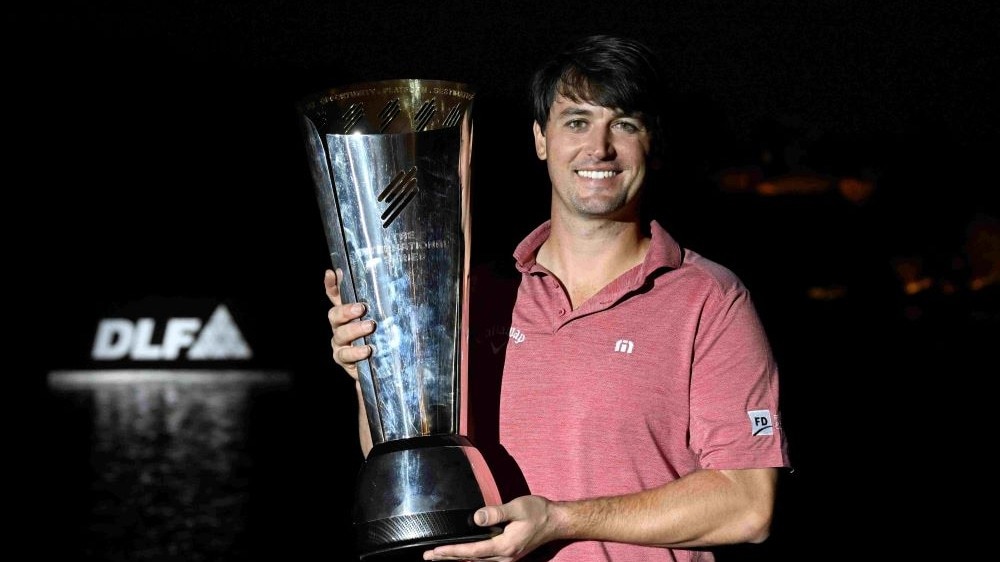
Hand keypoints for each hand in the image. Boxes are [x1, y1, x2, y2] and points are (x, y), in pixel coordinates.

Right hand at [324, 268, 374, 381]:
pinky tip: (367, 350)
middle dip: (346, 310)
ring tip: (370, 327)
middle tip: (362, 308)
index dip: (332, 285)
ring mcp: (340, 344)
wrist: (384, 367)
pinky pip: (345, 355)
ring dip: (354, 329)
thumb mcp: (385, 319)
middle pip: (334, 315)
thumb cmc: (384, 338)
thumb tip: (388, 282)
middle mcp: (340, 327)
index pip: (336, 296)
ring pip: (340, 334)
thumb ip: (383, 304)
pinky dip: (356, 352)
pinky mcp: (344, 360)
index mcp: (348, 314)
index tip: (332, 273)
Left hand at [423, 496, 555, 560]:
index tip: (435, 552)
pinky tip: (461, 555)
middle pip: (471, 560)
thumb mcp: (518, 507)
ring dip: (457, 559)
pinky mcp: (508, 554)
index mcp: (505, 546)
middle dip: (448, 558)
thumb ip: (496, 512)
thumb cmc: (538, 512)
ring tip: (439, 557)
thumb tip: (476, 517)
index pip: (472, 552)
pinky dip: (469, 558)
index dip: (451, 552)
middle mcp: (504, 556)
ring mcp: (506, 558)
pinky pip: (484, 560)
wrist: (556, 522)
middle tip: (428, 556)